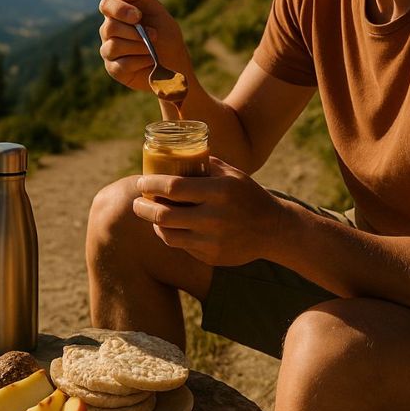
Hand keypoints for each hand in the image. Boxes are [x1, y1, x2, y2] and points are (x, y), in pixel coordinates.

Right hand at [98, 0, 193, 91]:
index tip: (138, 16)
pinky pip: (121, 65)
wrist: (174, 60)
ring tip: (153, 49)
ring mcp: (109, 51)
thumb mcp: (156, 9)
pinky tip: (150, 61)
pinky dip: (140, 61)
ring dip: (139, 46)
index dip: (119, 9)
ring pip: (114, 46)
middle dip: (135, 31)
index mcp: (117, 13)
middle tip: (155, 34)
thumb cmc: (164, 33)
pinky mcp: (114, 69)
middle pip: (110, 27)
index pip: (106, 4)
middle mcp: (108, 31)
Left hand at [133, 156, 285, 266]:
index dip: (151, 184)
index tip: (140, 181)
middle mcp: (214, 217)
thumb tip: (171, 154)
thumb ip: (203, 164)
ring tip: (149, 213)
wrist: (273, 229)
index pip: (173, 187)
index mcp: (219, 190)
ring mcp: (212, 240)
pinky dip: (170, 235)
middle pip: (163, 215)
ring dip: (153, 223)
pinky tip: (167, 226)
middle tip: (136, 201)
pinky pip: (181, 246)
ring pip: (168, 234)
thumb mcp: (231, 174)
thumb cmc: (247, 194)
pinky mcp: (211, 256)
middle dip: (143, 208)